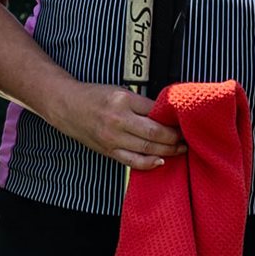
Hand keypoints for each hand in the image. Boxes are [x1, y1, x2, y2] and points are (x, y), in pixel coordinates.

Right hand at [56, 83, 184, 170]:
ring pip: (148, 150)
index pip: (156, 112)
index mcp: (123, 101)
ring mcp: (113, 139)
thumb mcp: (120, 92)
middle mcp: (118, 121)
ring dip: (168, 151)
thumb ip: (142, 104)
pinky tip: (161, 161)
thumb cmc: (94, 96)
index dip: (173, 119)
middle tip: (187, 137)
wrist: (67, 106)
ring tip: (180, 149)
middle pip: (156, 134)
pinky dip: (149, 163)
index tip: (184, 121)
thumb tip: (166, 115)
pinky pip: (133, 161)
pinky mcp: (109, 151)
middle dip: (175, 138)